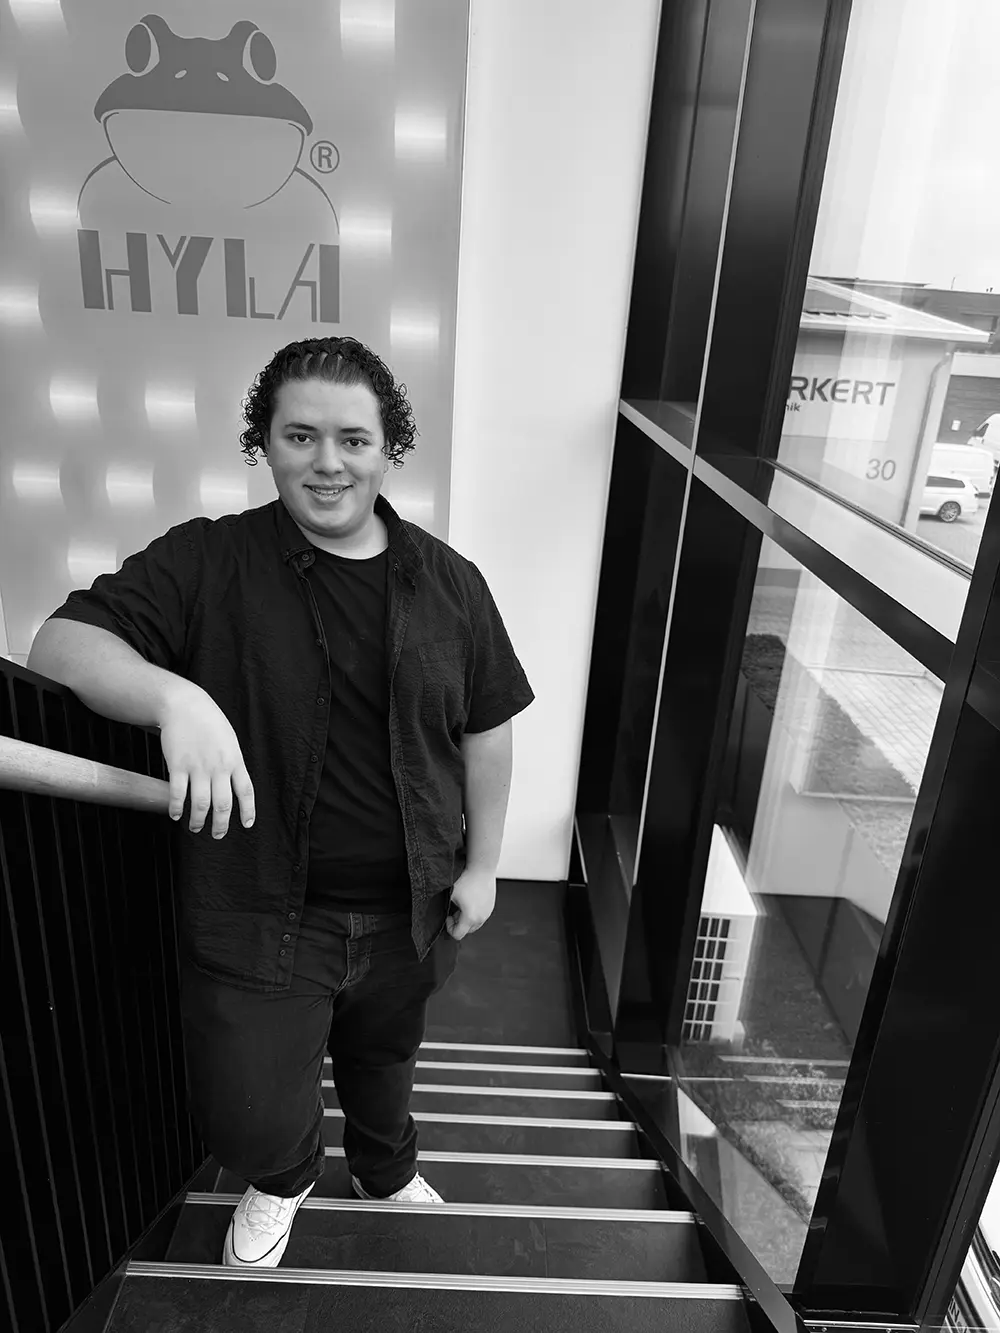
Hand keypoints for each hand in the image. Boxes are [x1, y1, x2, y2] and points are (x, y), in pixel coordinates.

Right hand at [156, 681, 254, 838]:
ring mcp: (198, 766)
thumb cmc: (209, 723)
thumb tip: (235, 787)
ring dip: (198, 820)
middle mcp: (218, 766)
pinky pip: (178, 793)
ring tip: (196, 827)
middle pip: (223, 803)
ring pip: (201, 803)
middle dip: (221, 824)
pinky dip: (177, 808)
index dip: (248, 810)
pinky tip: (176, 814)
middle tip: (217, 835)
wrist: (185, 705)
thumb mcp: (229, 741)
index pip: (246, 791)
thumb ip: (232, 764)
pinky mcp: (178, 765)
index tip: (247, 824)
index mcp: (234, 760)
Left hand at [446, 867, 496, 940]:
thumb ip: (446, 908)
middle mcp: (481, 918)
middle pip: (467, 930)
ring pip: (475, 924)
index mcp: (470, 918)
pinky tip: (470, 900)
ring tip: (462, 905)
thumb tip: (442, 914)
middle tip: (454, 910)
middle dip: (459, 923)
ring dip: (467, 919)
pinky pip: (481, 915)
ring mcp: (488, 912)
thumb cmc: (466, 879)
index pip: (458, 935)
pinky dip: (475, 913)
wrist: (481, 867)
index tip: (448, 916)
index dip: (449, 928)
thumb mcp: (450, 895)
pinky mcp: (491, 906)